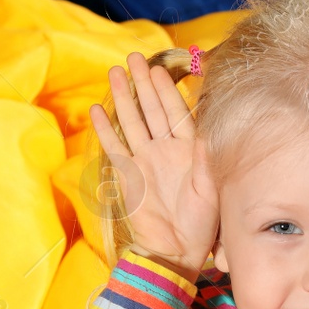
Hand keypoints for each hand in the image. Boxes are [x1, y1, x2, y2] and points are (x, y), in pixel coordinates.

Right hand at [89, 51, 219, 277]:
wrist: (176, 251)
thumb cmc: (201, 224)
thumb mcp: (211, 189)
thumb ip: (207, 158)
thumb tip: (208, 130)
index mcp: (189, 150)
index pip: (177, 112)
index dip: (168, 90)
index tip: (159, 68)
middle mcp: (166, 150)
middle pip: (152, 109)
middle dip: (143, 83)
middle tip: (134, 57)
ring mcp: (145, 160)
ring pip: (132, 121)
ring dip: (124, 97)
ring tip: (114, 72)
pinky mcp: (129, 174)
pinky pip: (115, 146)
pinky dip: (106, 129)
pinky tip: (97, 110)